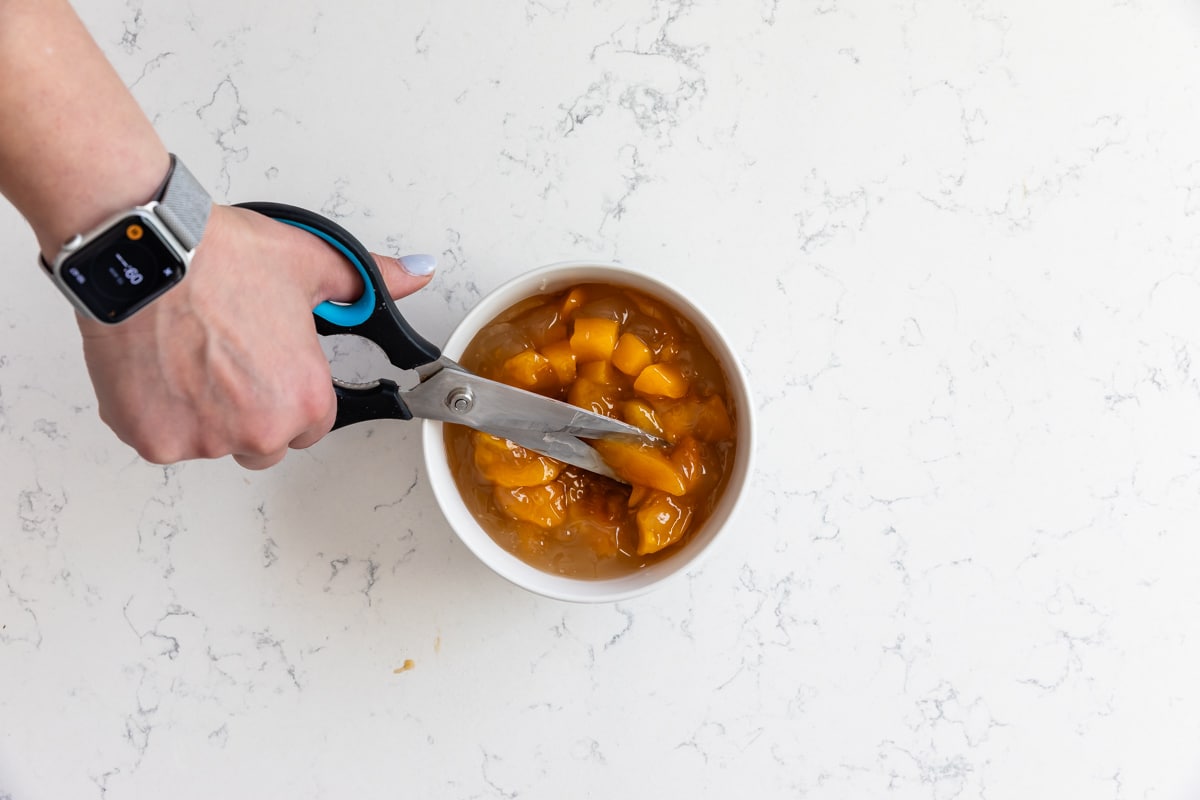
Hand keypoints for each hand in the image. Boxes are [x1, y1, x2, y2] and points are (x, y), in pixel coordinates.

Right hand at [76, 204, 435, 468]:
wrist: (142, 253)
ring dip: (206, 413)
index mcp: (305, 399)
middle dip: (252, 411)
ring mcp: (202, 440)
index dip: (294, 395)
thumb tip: (414, 274)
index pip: (314, 426)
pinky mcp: (151, 439)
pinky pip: (162, 438)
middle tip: (230, 360)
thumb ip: (368, 281)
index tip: (274, 370)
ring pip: (212, 442)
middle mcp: (258, 430)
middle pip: (265, 444)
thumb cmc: (219, 259)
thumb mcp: (311, 262)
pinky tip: (159, 366)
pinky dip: (159, 411)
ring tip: (191, 355)